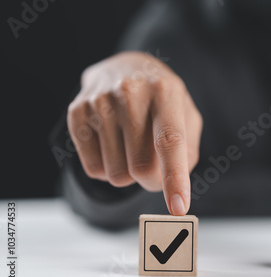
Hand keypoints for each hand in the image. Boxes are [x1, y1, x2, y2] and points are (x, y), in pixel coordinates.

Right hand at [67, 51, 201, 214]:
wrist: (125, 67)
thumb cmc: (162, 101)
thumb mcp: (186, 116)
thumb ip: (187, 151)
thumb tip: (172, 186)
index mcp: (166, 93)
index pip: (169, 142)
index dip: (174, 178)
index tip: (179, 208)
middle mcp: (131, 93)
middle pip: (141, 169)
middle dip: (152, 179)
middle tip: (155, 163)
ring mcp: (100, 102)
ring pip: (116, 175)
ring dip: (129, 173)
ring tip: (132, 145)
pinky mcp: (77, 113)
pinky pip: (93, 170)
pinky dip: (107, 168)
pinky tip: (113, 143)